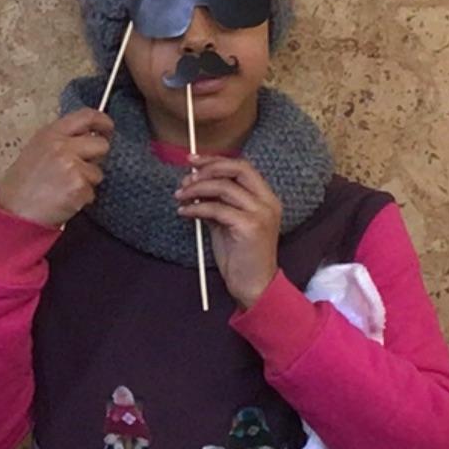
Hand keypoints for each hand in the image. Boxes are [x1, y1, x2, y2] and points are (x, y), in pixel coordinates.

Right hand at [0, 111, 111, 228]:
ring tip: (64, 188)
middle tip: (82, 169)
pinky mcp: (79, 186)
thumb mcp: (36, 150)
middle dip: (96, 158)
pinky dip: (82, 199)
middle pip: (101, 145)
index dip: (102, 121)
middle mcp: (62, 146)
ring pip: (98, 172)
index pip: (85, 116)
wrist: (14, 212)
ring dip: (87, 183)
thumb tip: (87, 137)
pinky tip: (64, 199)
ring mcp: (72, 166)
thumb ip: (61, 140)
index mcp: (50, 134)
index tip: (107, 127)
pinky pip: (92, 192)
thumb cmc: (21, 186)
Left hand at [177, 156, 286, 309]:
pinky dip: (196, 207)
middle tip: (186, 177)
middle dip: (208, 168)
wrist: (255, 287)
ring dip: (197, 188)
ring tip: (180, 196)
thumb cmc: (241, 258)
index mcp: (266, 198)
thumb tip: (193, 185)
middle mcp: (268, 202)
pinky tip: (184, 212)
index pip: (242, 167)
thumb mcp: (227, 224)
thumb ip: (217, 203)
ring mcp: (261, 214)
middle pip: (237, 169)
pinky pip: (217, 208)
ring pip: (224, 187)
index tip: (193, 161)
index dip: (216, 160)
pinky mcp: (250, 227)